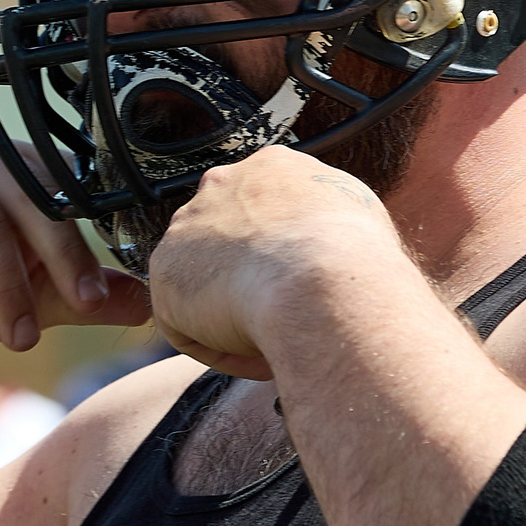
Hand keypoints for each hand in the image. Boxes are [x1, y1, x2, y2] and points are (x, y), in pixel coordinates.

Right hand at [0, 128, 151, 360]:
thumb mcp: (27, 301)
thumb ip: (80, 297)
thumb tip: (149, 304)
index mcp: (8, 161)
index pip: (57, 189)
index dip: (78, 245)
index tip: (94, 299)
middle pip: (23, 199)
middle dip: (49, 266)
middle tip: (61, 320)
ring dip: (1, 285)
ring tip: (14, 338)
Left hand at [149, 146, 414, 379]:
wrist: (322, 283)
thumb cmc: (358, 261)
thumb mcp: (360, 221)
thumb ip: (329, 224)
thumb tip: (328, 249)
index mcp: (272, 167)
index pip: (264, 208)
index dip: (283, 253)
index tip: (303, 284)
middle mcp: (221, 185)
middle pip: (227, 241)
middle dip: (250, 280)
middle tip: (285, 317)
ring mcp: (186, 228)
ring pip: (205, 284)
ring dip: (235, 317)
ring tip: (279, 344)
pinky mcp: (165, 275)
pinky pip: (187, 324)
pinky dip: (221, 349)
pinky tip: (260, 358)